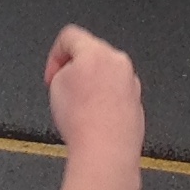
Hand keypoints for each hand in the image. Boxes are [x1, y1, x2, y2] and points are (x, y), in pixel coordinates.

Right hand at [44, 25, 143, 161]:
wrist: (105, 152)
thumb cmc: (82, 123)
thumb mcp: (56, 84)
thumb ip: (64, 66)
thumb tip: (70, 70)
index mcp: (98, 52)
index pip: (70, 36)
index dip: (54, 56)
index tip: (52, 75)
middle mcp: (119, 63)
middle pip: (90, 54)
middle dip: (75, 70)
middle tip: (63, 92)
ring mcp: (131, 82)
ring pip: (105, 75)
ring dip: (91, 85)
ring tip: (79, 109)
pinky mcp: (136, 101)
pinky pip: (116, 93)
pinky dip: (104, 100)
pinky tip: (93, 118)